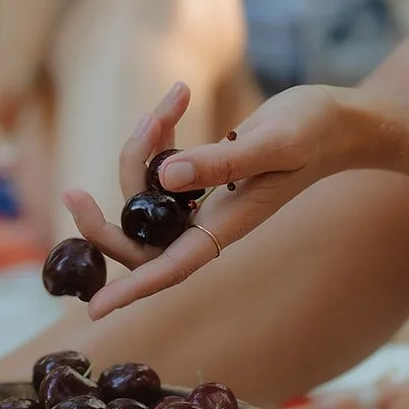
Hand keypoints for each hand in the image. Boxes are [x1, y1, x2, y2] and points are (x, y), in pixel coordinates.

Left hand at [63, 81, 353, 317]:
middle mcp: (208, 221)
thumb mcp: (273, 142)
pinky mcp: (198, 177)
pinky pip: (156, 167)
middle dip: (102, 222)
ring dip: (141, 147)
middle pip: (139, 240)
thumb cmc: (314, 133)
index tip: (94, 310)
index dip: (132, 290)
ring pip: (142, 193)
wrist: (337, 121)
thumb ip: (222, 161)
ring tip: (172, 101)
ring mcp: (201, 201)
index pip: (171, 268)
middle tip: (71, 193)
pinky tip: (177, 98)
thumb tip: (166, 177)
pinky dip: (157, 134)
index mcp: (226, 226)